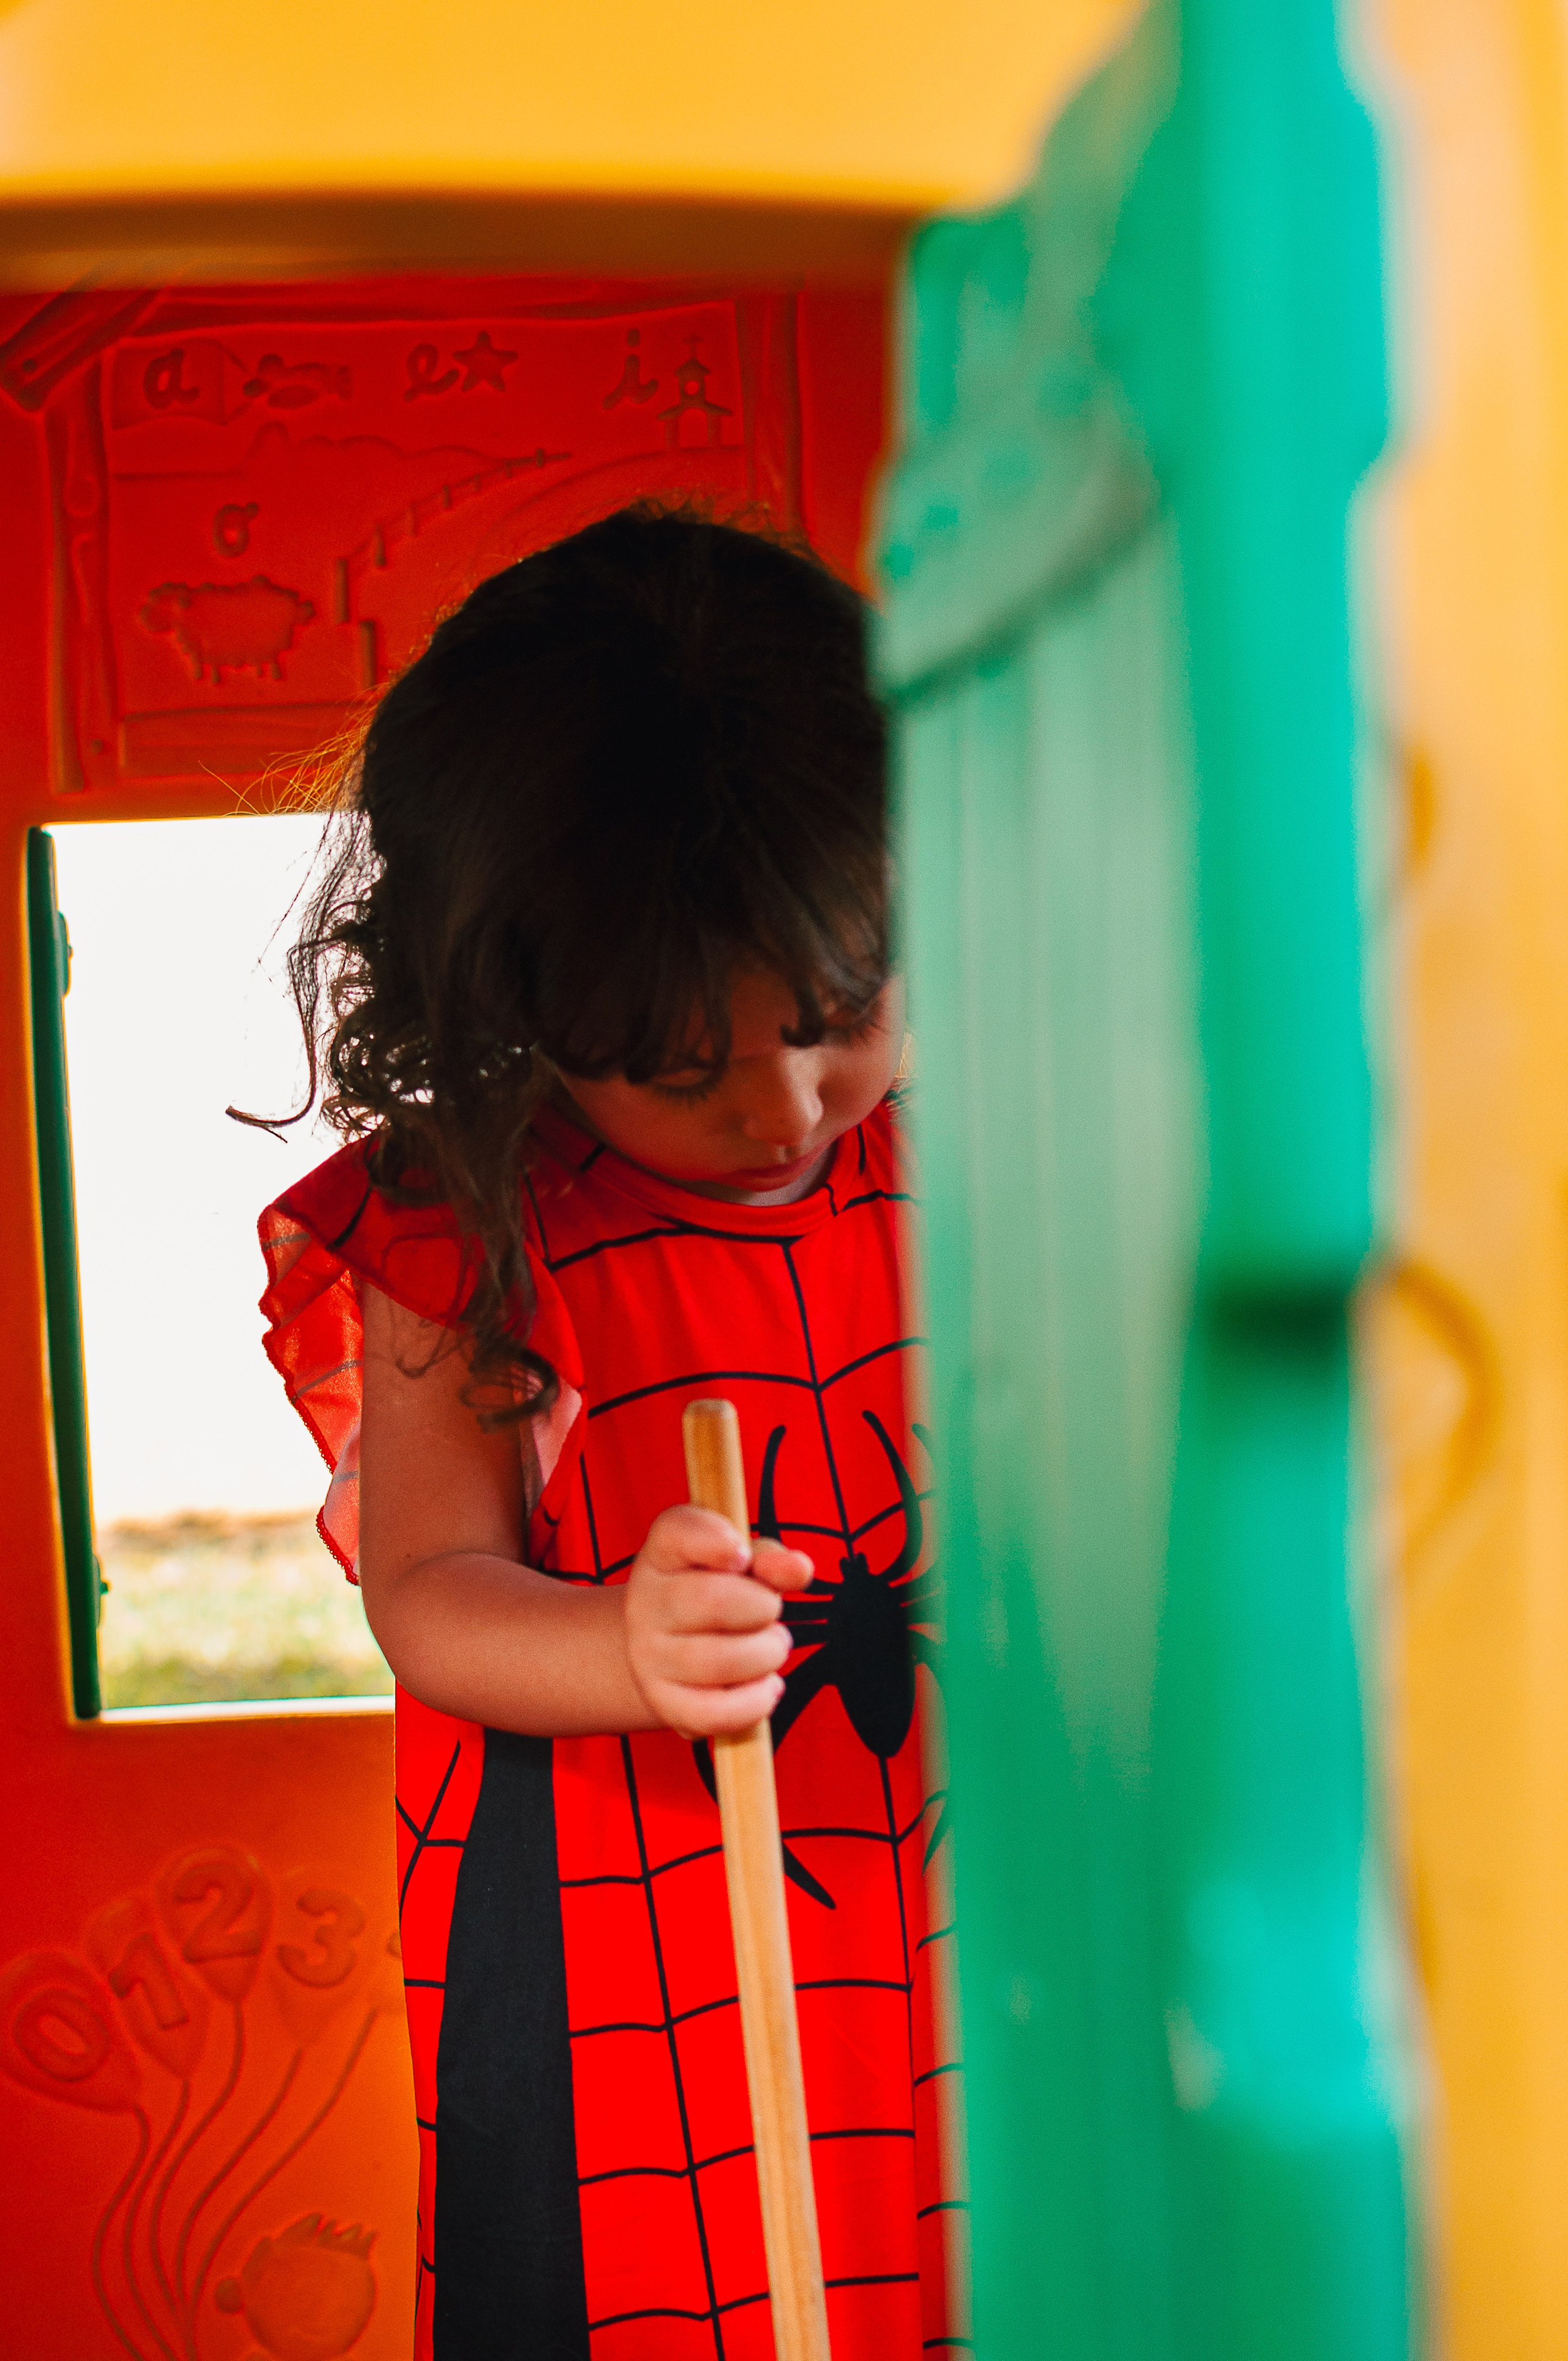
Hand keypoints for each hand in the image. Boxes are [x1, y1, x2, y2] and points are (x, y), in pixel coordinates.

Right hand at [622, 1507, 813, 1738]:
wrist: (670, 1647)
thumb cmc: (718, 1592)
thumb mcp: (743, 1564)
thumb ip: (771, 1559)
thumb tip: (798, 1570)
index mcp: (663, 1553)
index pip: (678, 1531)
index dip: (718, 1540)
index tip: (742, 1555)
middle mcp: (646, 1602)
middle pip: (714, 1601)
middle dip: (765, 1608)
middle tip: (771, 1613)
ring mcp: (649, 1657)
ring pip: (722, 1660)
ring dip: (768, 1654)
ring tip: (770, 1647)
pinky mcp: (665, 1703)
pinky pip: (716, 1713)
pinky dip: (756, 1702)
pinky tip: (766, 1686)